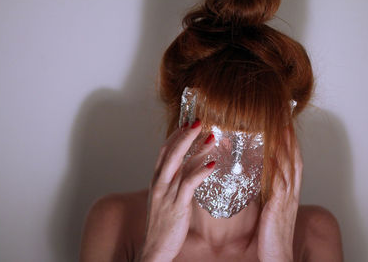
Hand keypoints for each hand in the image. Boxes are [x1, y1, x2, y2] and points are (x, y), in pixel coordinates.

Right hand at [138, 120, 215, 261]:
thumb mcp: (166, 198)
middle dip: (185, 135)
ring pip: (181, 164)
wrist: (154, 248)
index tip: (187, 123)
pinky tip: (213, 164)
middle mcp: (160, 183)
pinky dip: (201, 172)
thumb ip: (175, 182)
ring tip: (211, 136)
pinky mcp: (177, 206)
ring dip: (197, 148)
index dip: (175, 135)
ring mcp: (167, 194)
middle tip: (198, 120)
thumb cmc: (163, 223)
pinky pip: (189, 184)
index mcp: (157, 180)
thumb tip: (189, 168)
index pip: (164, 151)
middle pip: (171, 152)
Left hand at [257, 126, 302, 261]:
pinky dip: (277, 167)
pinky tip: (271, 154)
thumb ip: (269, 191)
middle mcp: (291, 192)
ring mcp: (287, 198)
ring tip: (280, 126)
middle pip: (293, 158)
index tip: (284, 123)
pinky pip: (279, 183)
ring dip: (285, 145)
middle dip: (290, 136)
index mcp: (289, 192)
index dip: (289, 141)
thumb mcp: (272, 208)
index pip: (291, 160)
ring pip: (289, 166)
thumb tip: (260, 174)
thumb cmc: (272, 234)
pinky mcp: (279, 206)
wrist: (278, 257)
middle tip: (285, 117)